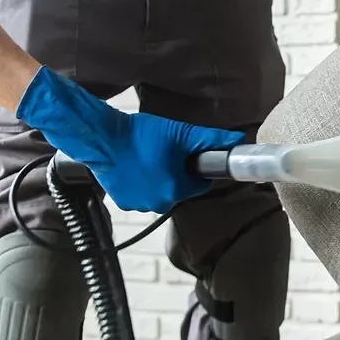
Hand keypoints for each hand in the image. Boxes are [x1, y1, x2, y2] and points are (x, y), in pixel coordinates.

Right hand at [17, 67, 244, 213]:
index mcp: (176, 189)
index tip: (187, 156)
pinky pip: (143, 196)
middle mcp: (159, 203)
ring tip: (150, 159)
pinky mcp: (123, 203)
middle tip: (167, 153)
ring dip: (160, 181)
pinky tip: (136, 167)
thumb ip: (211, 139)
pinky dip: (143, 185)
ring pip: (161, 194)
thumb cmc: (142, 135)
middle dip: (178, 175)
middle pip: (180, 190)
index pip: (200, 185)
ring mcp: (139, 205)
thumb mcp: (181, 134)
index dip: (197, 170)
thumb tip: (237, 140)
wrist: (102, 138)